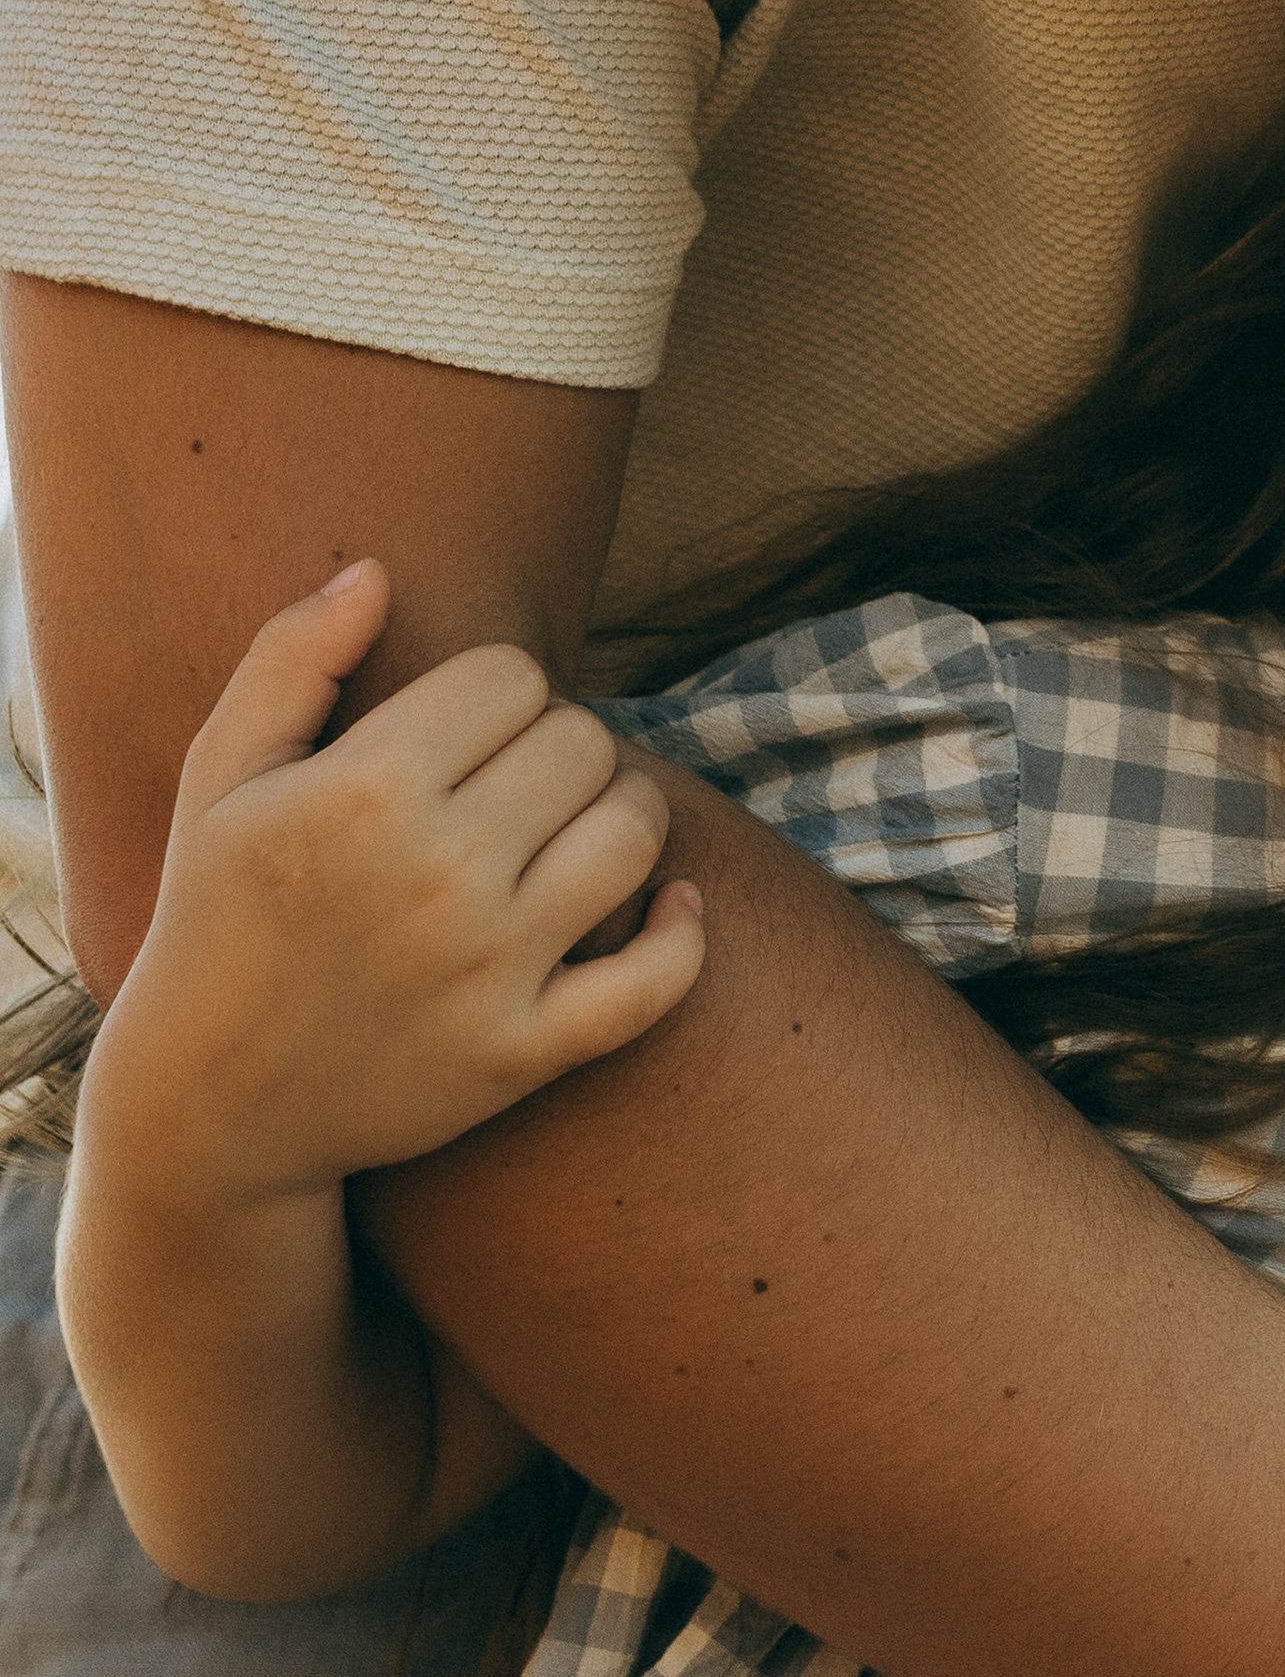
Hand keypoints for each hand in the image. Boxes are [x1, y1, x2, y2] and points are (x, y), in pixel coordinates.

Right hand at [95, 562, 704, 1202]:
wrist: (210, 1103)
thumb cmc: (215, 918)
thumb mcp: (218, 780)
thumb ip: (287, 661)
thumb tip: (376, 573)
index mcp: (364, 791)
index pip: (513, 678)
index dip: (496, 696)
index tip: (464, 735)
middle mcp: (438, 874)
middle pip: (583, 743)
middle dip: (555, 749)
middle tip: (513, 788)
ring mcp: (490, 969)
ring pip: (635, 835)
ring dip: (620, 818)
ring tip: (572, 833)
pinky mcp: (526, 1052)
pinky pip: (658, 980)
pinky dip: (682, 935)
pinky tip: (670, 906)